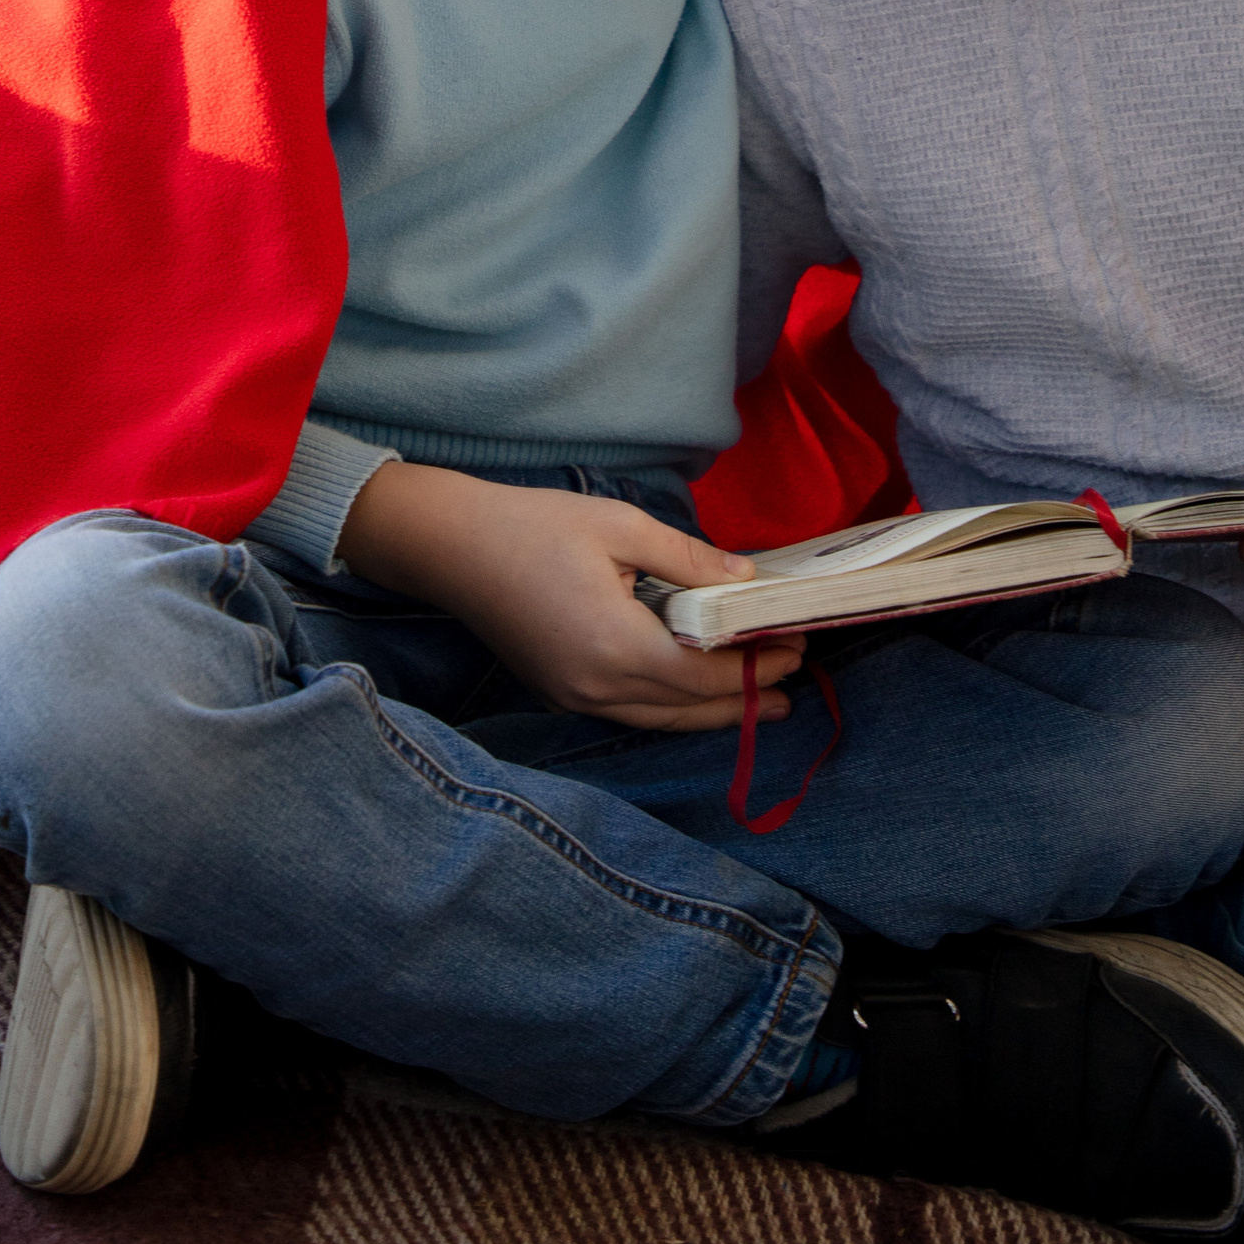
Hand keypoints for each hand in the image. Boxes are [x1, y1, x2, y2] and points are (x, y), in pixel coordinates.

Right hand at [337, 463, 803, 730]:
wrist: (447, 546)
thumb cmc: (533, 525)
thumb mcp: (621, 526)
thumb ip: (690, 560)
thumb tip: (746, 581)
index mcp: (618, 649)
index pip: (707, 676)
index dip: (755, 666)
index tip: (795, 646)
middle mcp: (598, 689)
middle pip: (687, 709)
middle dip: (743, 698)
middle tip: (790, 682)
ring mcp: (574, 697)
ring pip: (658, 718)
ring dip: (708, 709)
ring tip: (753, 698)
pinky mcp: (558, 691)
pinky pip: (629, 710)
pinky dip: (669, 703)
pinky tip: (688, 687)